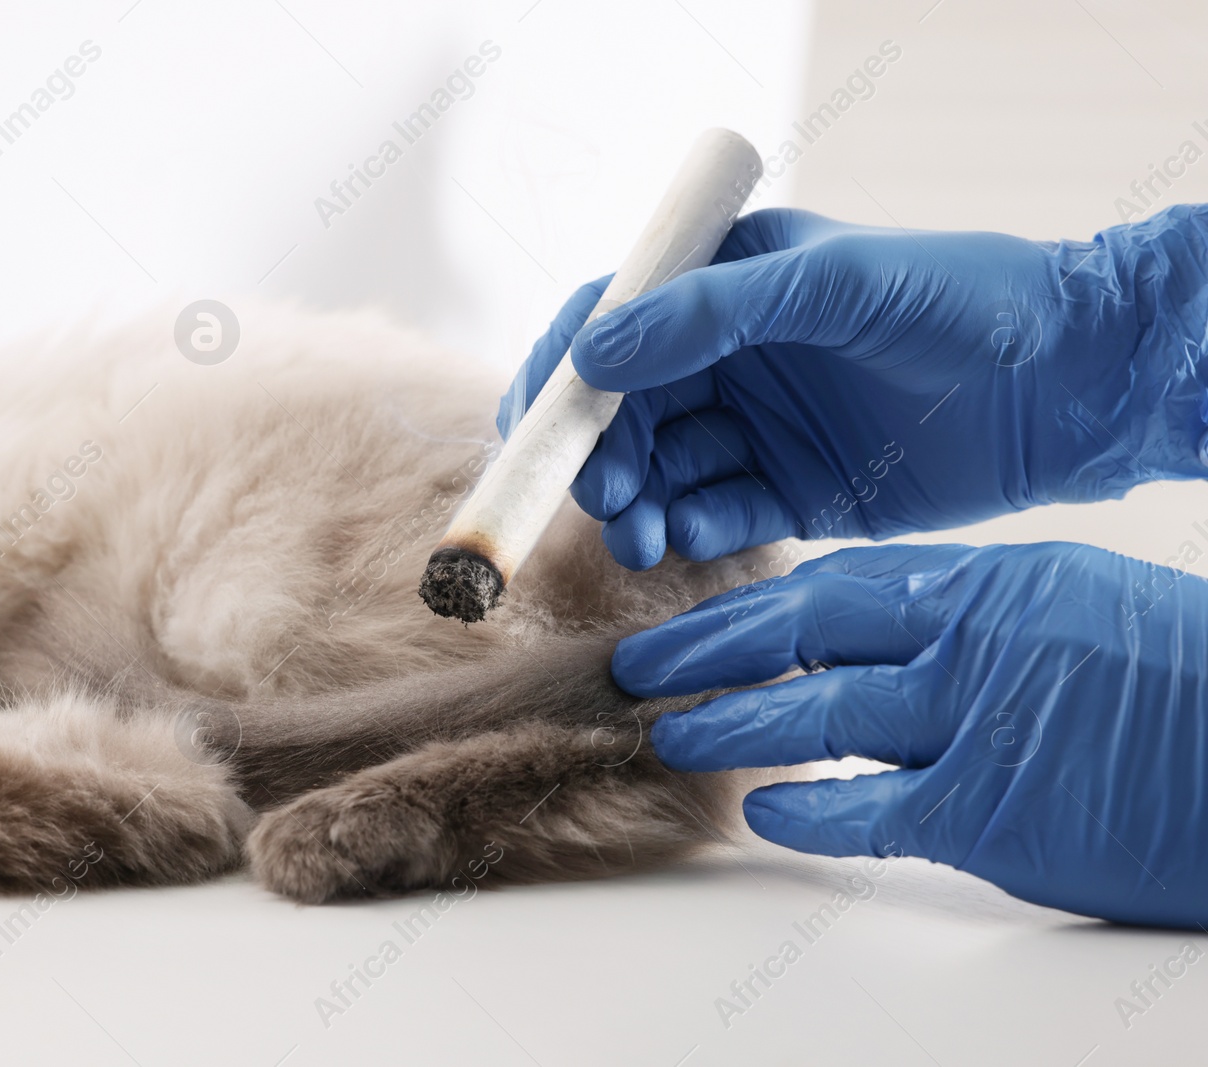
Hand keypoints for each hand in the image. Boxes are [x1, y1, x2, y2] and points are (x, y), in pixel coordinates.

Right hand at [498, 207, 1207, 565]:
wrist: (1070, 384)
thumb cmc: (961, 301)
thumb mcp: (834, 286)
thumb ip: (711, 313)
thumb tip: (594, 353)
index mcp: (723, 283)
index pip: (609, 323)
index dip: (559, 376)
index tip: (534, 431)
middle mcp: (726, 356)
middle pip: (618, 412)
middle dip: (595, 456)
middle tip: (606, 496)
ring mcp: (754, 426)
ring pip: (657, 473)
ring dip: (633, 505)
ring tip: (641, 535)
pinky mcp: (788, 492)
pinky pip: (713, 516)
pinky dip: (689, 531)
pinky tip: (688, 540)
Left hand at [624, 541, 1207, 927]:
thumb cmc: (1187, 682)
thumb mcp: (1079, 608)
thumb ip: (977, 617)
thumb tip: (885, 639)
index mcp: (991, 580)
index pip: (840, 583)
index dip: (758, 605)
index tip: (701, 620)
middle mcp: (972, 637)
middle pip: (803, 631)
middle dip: (709, 648)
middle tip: (642, 667)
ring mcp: (977, 721)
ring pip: (817, 715)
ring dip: (733, 725)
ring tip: (673, 735)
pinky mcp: (992, 809)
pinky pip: (869, 807)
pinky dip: (809, 812)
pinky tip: (765, 814)